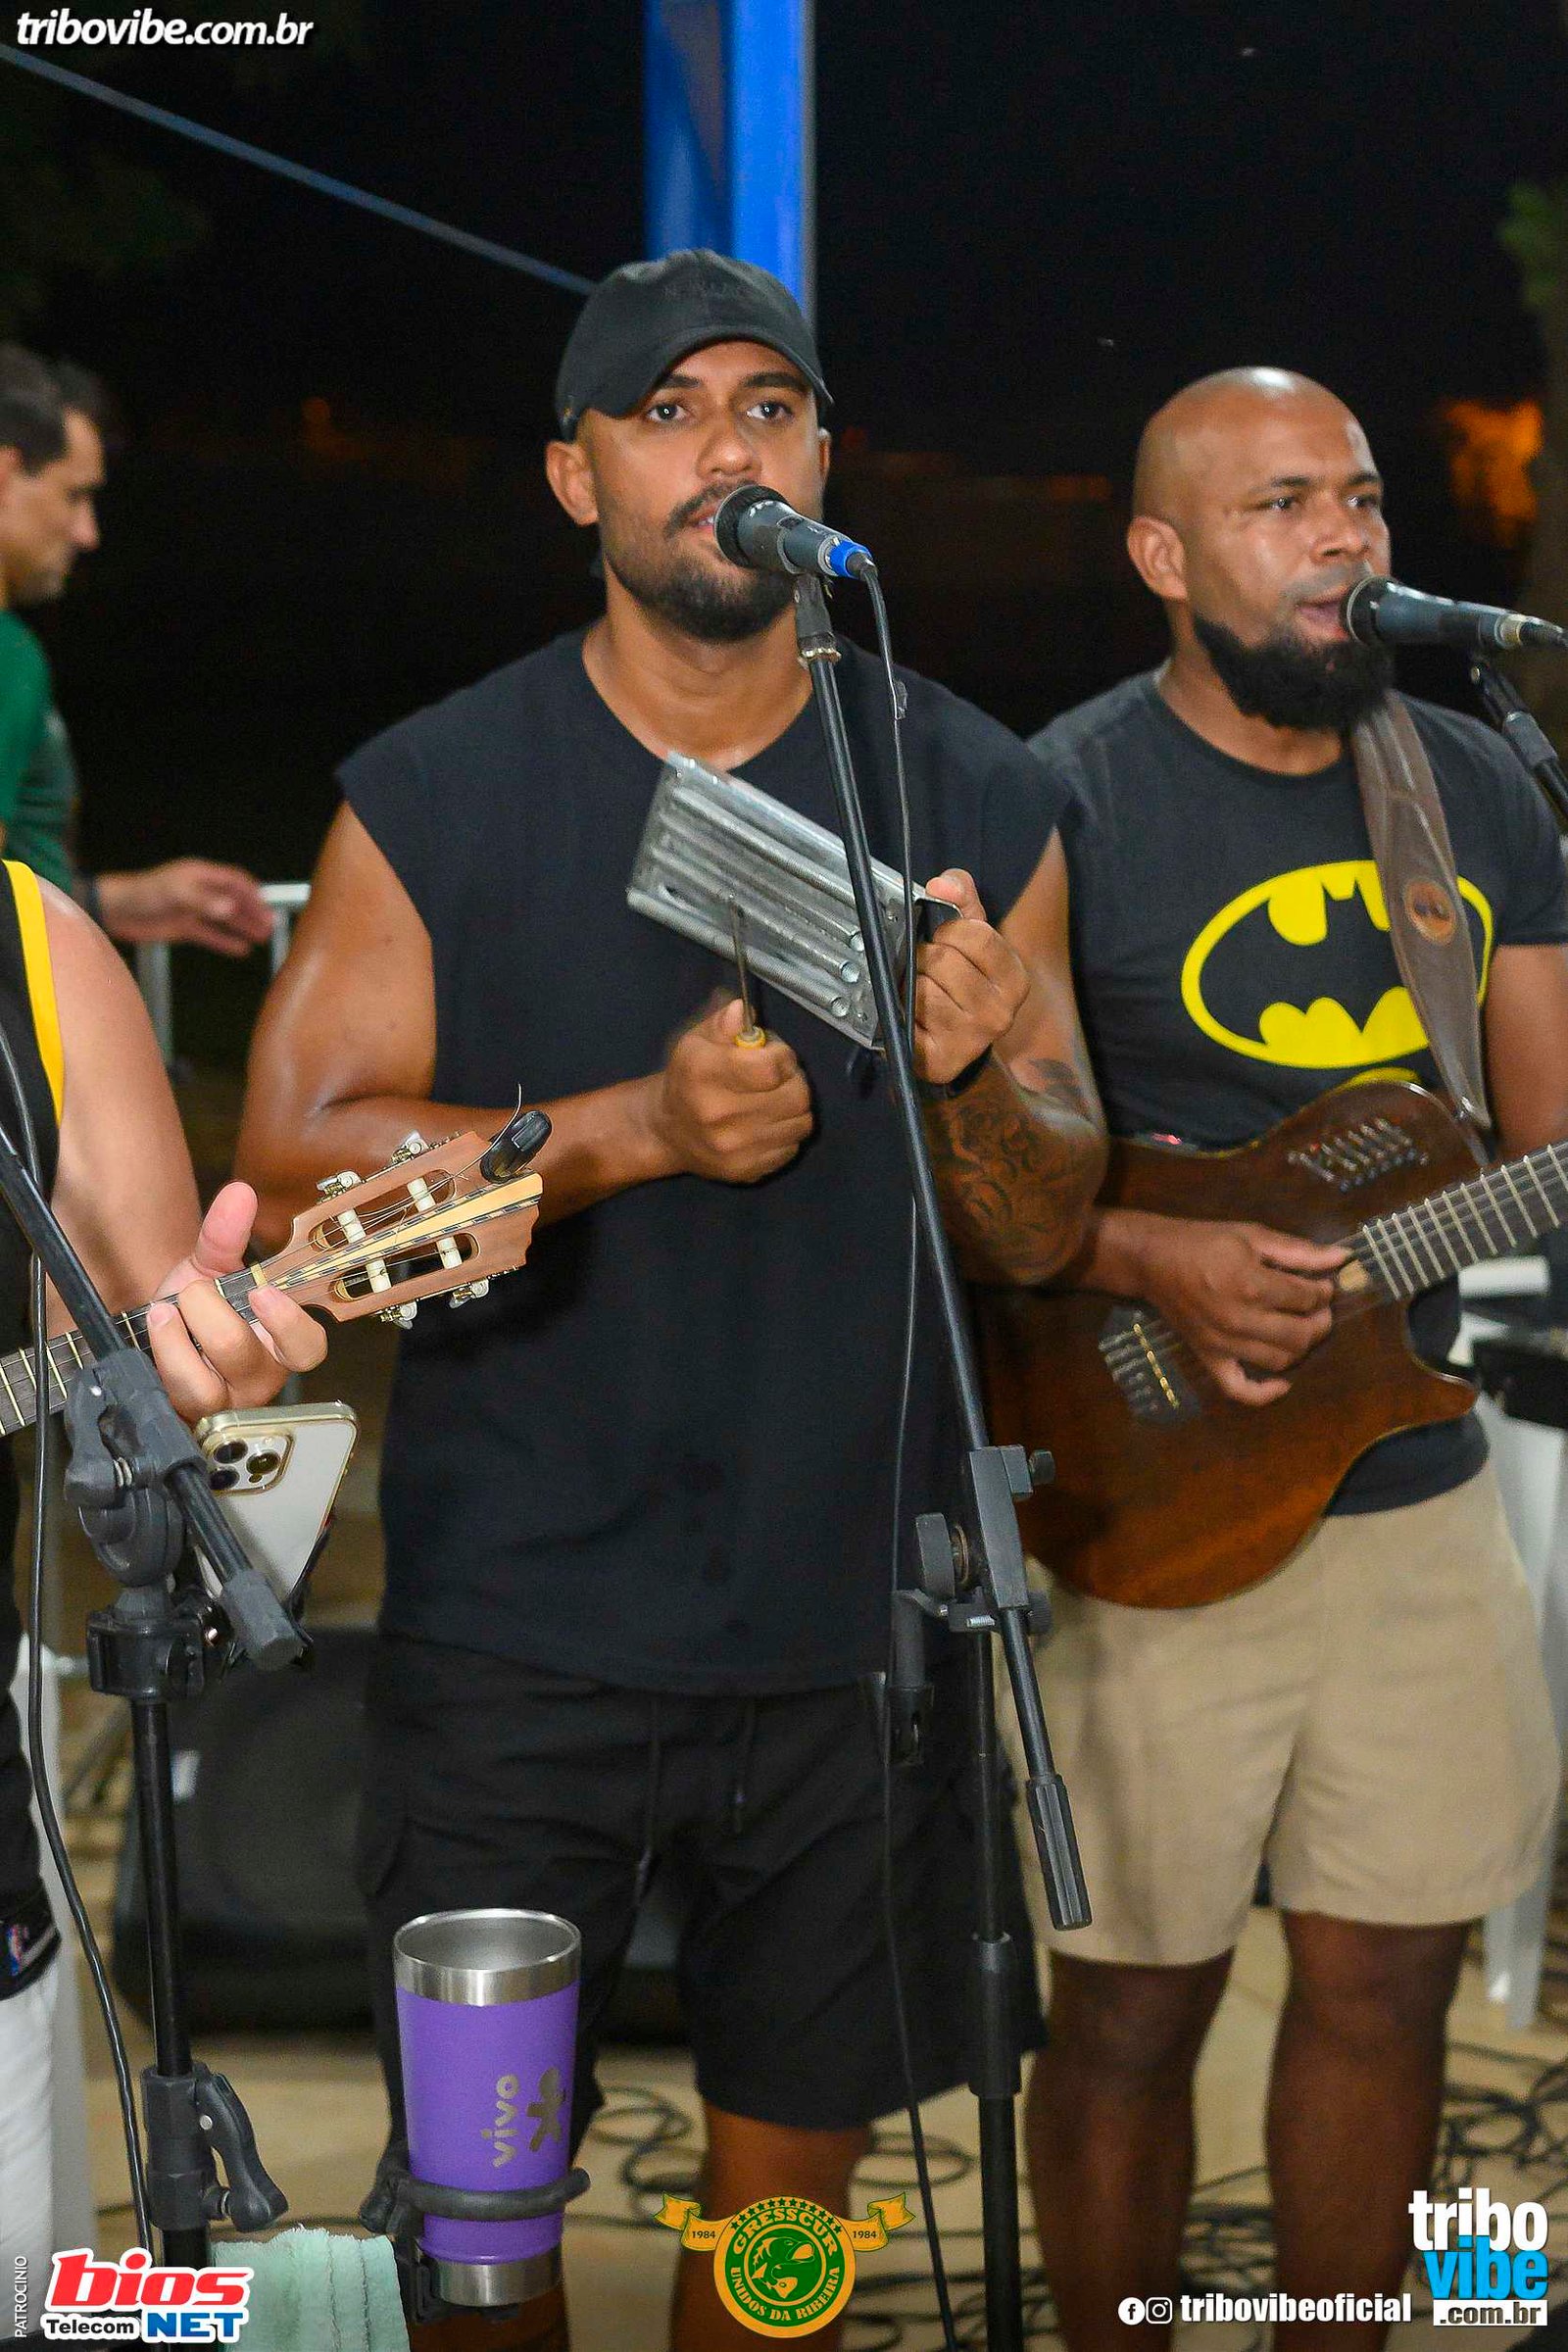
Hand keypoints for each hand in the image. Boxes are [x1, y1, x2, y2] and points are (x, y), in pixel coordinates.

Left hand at [95, 860, 274, 955]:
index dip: (252, 892)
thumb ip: (204, 901)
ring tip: (263, 937)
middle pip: (233, 900)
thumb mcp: (176, 893)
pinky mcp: (183, 927)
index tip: (267, 905)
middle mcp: (199, 891)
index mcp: (199, 875)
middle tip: (271, 926)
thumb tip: (231, 907)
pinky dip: (225, 942)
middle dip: (253, 912)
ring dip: (244, 926)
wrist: (115, 911)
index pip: (234, 880)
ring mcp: (192, 909)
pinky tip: (240, 949)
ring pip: (225, 918)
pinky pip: (210, 935)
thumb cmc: (143, 893)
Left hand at [143, 1180, 327, 1422]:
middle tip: (195, 1290)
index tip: (262, 1293)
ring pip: (207, 1386)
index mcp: (278, 1341)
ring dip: (178, 1337)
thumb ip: (225, 1233)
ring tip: (165, 1310)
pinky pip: (177, 1392)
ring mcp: (222, 1401)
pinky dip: (163, 1351)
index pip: (308, 1347)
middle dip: (210, 1314)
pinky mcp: (188, 1413)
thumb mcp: (211, 1267)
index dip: (289, 1325)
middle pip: (247, 1359)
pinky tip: (158, 1326)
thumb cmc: (197, 1308)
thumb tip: (240, 1192)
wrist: (156, 1335)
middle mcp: (257, 1377)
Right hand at [648, 997, 813, 1182]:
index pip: (772, 1068)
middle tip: (780, 1077)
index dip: (783, 1056)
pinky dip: (786, 1133)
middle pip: (795, 1096)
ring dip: (794, 1108)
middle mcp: (718, 1114)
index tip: (776, 1054)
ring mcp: (733, 1148)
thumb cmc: (687, 1079)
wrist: (666, 1131)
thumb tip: (742, 1011)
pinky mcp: (745, 1170)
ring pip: (801, 1123)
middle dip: (794, 1080)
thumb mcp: (695, 1042)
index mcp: (704, 1074)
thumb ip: (721, 1024)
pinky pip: (791, 1148)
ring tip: (776, 1099)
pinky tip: (767, 1124)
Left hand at [915, 870, 1029, 1084]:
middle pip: (944, 961)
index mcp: (1014, 979)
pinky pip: (907, 1021)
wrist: (960, 1043)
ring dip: (911, 984)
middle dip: (925, 957)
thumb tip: (940, 886)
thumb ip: (962, 898)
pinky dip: (902, 1013)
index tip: (942, 935)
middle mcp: (1000, 1013)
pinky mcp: (942, 1059)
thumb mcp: (973, 934)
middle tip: (926, 966)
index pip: (978, 935)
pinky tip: (914, 1015)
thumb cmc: (966, 981)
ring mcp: (972, 1039)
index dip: (949, 929)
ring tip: (920, 989)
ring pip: (922, 990)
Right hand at [1129, 1213, 1346, 1407]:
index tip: (1322, 1284)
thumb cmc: (1205, 1242)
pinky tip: (1283, 1383)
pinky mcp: (1210, 1358)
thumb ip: (1299, 1251)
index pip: (1308, 1299)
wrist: (1154, 1260)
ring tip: (1301, 1329)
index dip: (1324, 1291)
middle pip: (1301, 1335)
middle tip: (1319, 1308)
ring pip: (1280, 1361)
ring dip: (1300, 1348)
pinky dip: (1265, 1394)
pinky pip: (1240, 1390)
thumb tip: (1341, 1259)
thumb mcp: (1253, 1235)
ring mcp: (1224, 1344)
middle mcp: (1241, 1320)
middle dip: (1320, 1321)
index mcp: (1253, 1284)